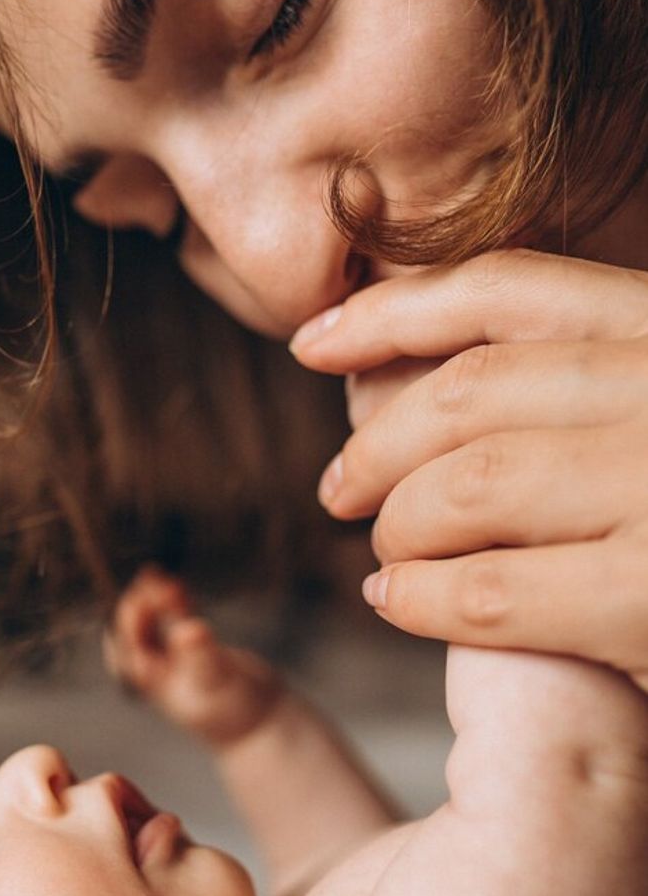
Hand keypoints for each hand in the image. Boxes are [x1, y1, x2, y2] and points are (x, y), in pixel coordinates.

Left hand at [104, 566, 282, 745]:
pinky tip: (177, 588)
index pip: (127, 645)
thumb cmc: (236, 711)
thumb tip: (187, 630)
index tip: (148, 594)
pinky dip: (173, 605)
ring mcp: (173, 663)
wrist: (261, 724)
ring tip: (157, 574)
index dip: (132, 617)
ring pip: (150, 625)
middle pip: (133, 632)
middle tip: (152, 577)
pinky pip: (173, 624)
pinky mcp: (192, 653)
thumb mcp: (218, 681)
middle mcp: (157, 672)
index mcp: (152, 683)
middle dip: (139, 603)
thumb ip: (201, 656)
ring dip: (152, 600)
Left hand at [291, 249, 647, 690]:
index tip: (314, 343)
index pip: (514, 291)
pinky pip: (490, 588)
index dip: (395, 312)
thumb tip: (402, 374)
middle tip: (340, 487)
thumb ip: (581, 391)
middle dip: (380, 439)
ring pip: (470, 484)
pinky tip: (399, 604)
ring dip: (399, 522)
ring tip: (385, 556)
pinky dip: (423, 595)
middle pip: (475, 390)